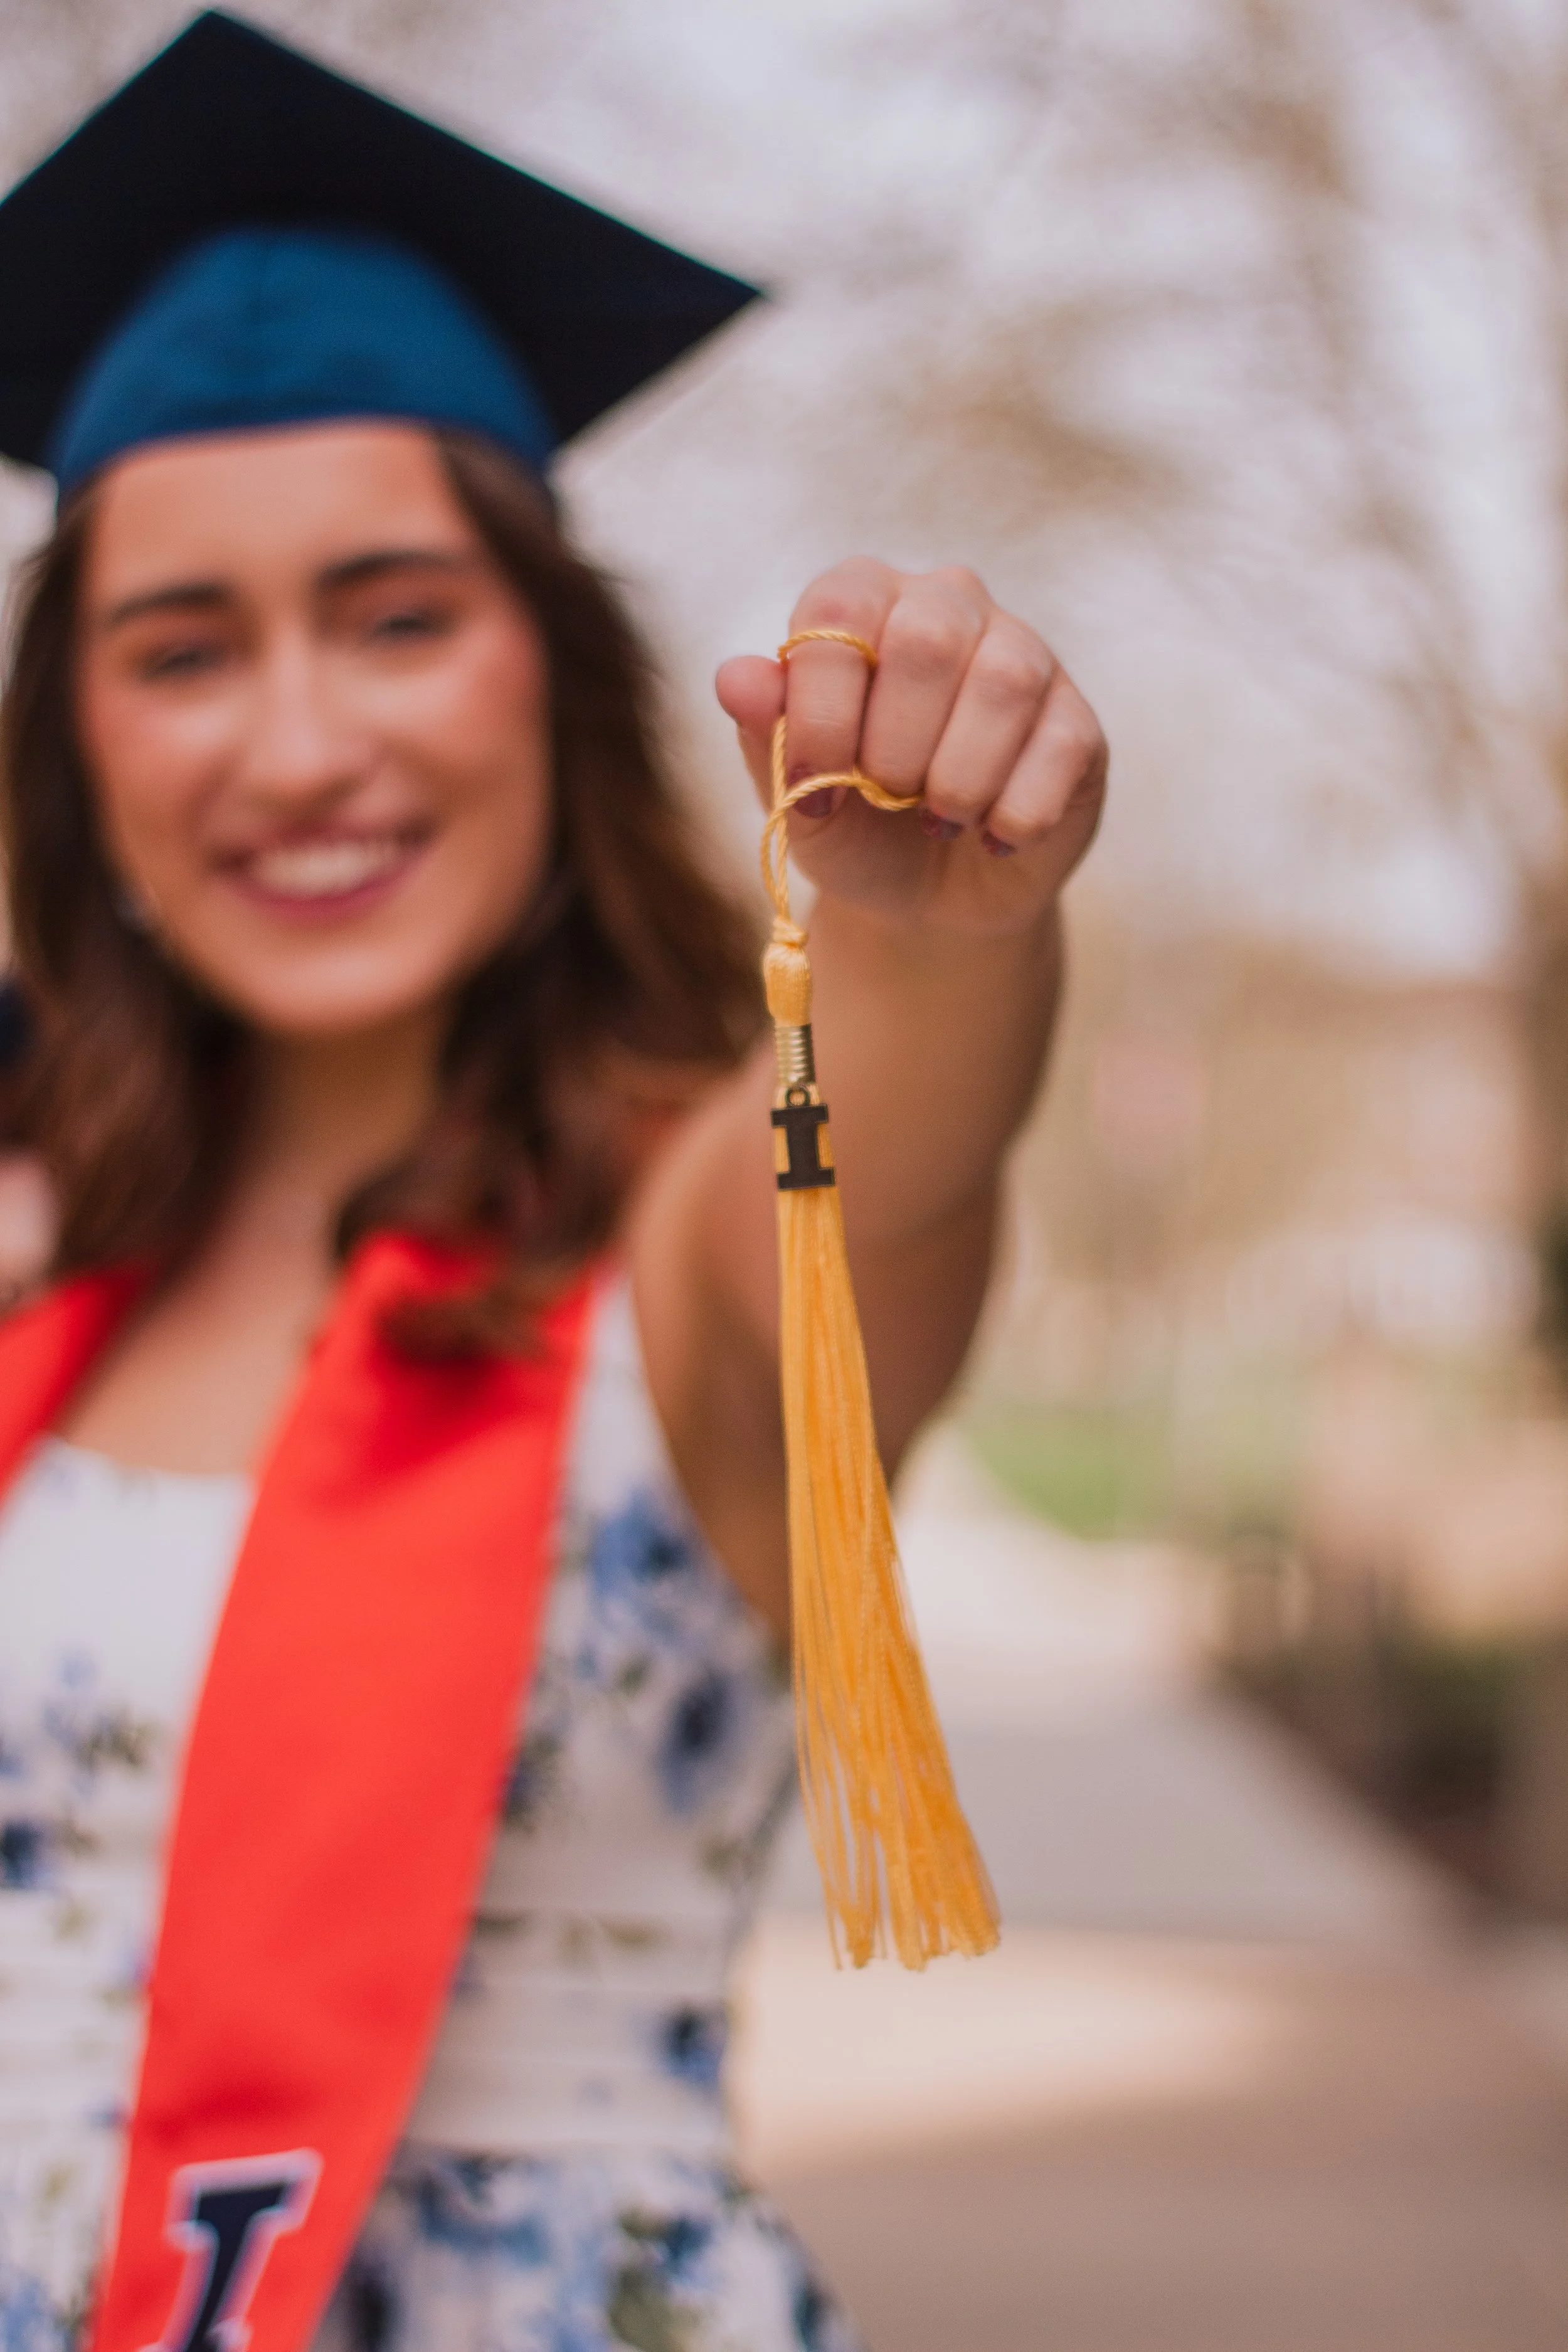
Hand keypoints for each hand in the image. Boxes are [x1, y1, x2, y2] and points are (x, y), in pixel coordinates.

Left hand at [715, 557, 1105, 936]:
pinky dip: (1013, 812)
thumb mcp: (795, 793)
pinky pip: (1059, 747)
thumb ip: (764, 733)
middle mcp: (949, 604)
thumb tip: (736, 678)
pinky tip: (989, 836)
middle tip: (885, 798)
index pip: (838, 611)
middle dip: (894, 745)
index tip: (810, 782)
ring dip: (958, 777)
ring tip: (937, 821)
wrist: (930, 898)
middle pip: (929, 636)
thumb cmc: (855, 827)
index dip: (821, 706)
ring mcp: (1025, 655)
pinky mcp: (1077, 720)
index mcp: (865, 602)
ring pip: (1003, 682)